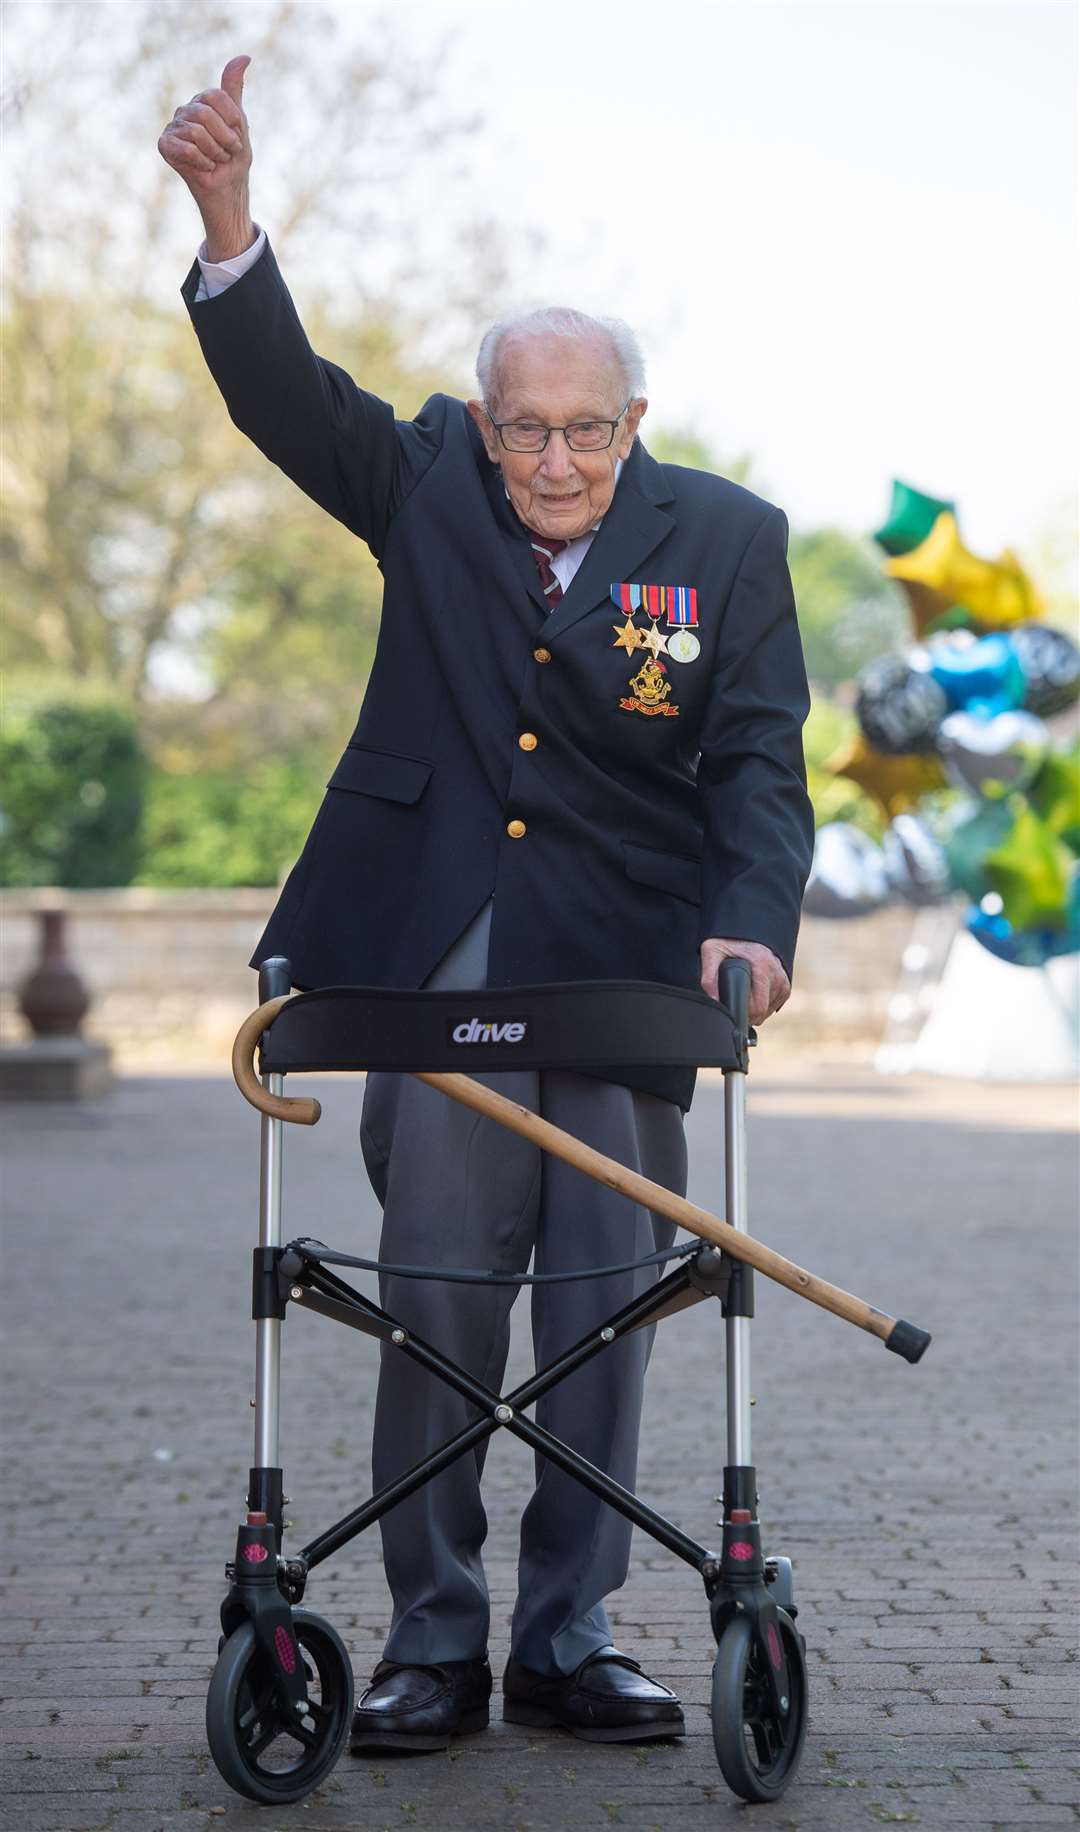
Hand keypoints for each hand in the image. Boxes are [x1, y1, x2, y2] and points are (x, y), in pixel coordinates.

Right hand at [158, 56, 253, 252]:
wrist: (227, 190)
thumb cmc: (234, 159)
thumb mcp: (239, 122)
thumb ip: (235, 89)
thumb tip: (245, 56)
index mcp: (202, 102)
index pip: (215, 96)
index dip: (231, 119)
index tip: (237, 135)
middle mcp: (185, 110)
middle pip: (205, 113)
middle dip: (224, 138)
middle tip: (227, 152)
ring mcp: (173, 127)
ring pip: (197, 132)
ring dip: (215, 152)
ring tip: (216, 160)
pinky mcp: (165, 145)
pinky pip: (186, 149)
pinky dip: (202, 162)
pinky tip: (203, 167)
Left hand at [699, 938, 789, 1025]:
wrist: (744, 929)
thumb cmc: (726, 941)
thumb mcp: (711, 952)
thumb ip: (709, 977)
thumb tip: (714, 1001)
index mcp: (761, 964)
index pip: (758, 1006)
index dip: (742, 1014)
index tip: (732, 1012)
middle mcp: (776, 971)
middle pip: (763, 1010)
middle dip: (748, 1014)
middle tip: (734, 1004)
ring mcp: (783, 977)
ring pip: (770, 1009)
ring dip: (756, 1009)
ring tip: (742, 996)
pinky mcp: (785, 981)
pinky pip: (776, 1002)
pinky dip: (765, 1005)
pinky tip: (754, 996)